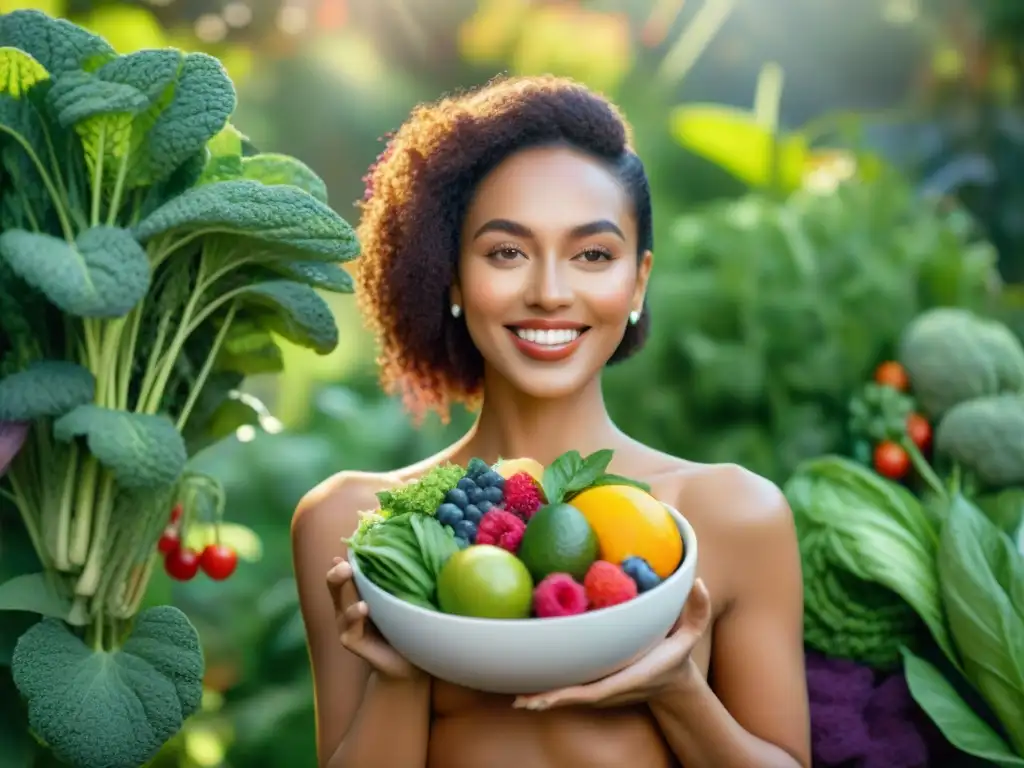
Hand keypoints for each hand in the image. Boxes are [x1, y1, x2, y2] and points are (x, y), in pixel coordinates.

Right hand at [327, 557, 420, 679]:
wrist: (409, 661)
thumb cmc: (405, 623)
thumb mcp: (400, 596)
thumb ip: (393, 578)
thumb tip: (395, 547)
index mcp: (357, 592)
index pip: (344, 571)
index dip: (343, 560)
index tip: (350, 550)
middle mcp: (347, 606)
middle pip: (335, 585)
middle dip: (338, 574)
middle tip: (345, 566)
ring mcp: (347, 625)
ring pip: (341, 605)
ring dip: (347, 593)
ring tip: (353, 582)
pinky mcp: (352, 641)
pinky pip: (350, 628)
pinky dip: (354, 616)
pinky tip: (363, 608)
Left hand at [513, 578, 712, 710]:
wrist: (673, 683)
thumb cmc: (676, 656)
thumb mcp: (692, 633)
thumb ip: (698, 609)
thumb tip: (699, 583)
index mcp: (627, 676)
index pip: (596, 688)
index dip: (571, 693)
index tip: (548, 697)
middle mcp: (610, 687)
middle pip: (574, 696)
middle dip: (548, 699)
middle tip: (521, 699)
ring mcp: (601, 690)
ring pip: (568, 695)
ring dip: (544, 697)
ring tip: (517, 698)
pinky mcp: (596, 686)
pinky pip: (570, 688)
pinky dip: (551, 690)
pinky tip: (528, 691)